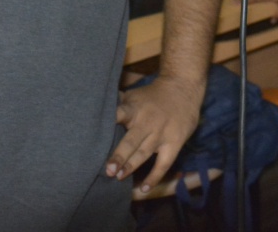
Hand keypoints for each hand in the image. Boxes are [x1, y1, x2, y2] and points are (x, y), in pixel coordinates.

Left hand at [107, 74, 204, 193]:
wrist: (183, 88)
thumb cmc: (152, 96)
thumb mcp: (134, 95)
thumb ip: (117, 105)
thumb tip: (94, 106)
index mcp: (134, 109)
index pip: (120, 114)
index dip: (110, 123)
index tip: (96, 132)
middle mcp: (147, 122)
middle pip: (131, 141)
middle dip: (119, 156)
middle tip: (109, 170)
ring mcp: (161, 134)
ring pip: (145, 153)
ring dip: (131, 166)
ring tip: (119, 177)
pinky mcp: (174, 142)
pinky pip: (164, 163)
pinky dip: (154, 177)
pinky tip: (144, 189)